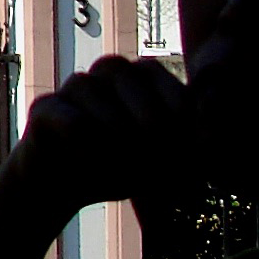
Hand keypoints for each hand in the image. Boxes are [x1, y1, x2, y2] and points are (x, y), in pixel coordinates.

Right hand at [0, 53, 193, 224]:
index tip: (186, 150)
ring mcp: (72, 89)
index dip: (177, 109)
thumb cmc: (122, 167)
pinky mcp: (44, 110)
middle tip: (159, 158)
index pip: (160, 76)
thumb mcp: (167, 164)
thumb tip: (214, 141)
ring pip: (94, 94)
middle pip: (126, 73)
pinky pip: (71, 121)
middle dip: (150, 120)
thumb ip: (192, 150)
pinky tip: (96, 165)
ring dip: (118, 134)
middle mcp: (104, 74)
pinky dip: (89, 147)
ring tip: (128, 168)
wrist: (64, 185)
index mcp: (137, 78)